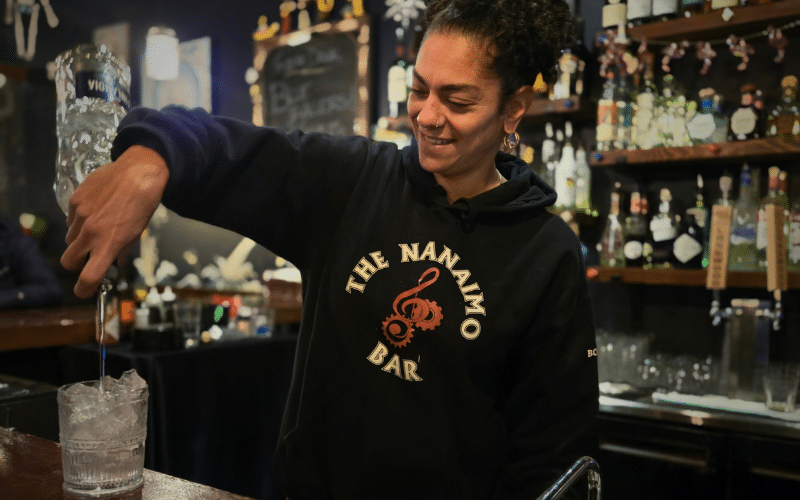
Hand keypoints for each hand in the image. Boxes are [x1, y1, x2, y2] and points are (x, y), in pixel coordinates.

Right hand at [61, 145, 168, 297]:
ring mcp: (79, 216)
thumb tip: (110, 263)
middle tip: (87, 257)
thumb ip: (119, 250)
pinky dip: (78, 221)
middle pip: (68, 261)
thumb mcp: (136, 233)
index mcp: (108, 245)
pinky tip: (94, 210)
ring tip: (96, 227)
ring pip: (68, 239)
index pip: (88, 277)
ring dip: (78, 240)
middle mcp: (90, 233)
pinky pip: (70, 220)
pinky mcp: (74, 201)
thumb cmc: (142, 206)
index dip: (84, 289)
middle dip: (76, 264)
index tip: (84, 290)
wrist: (138, 173)